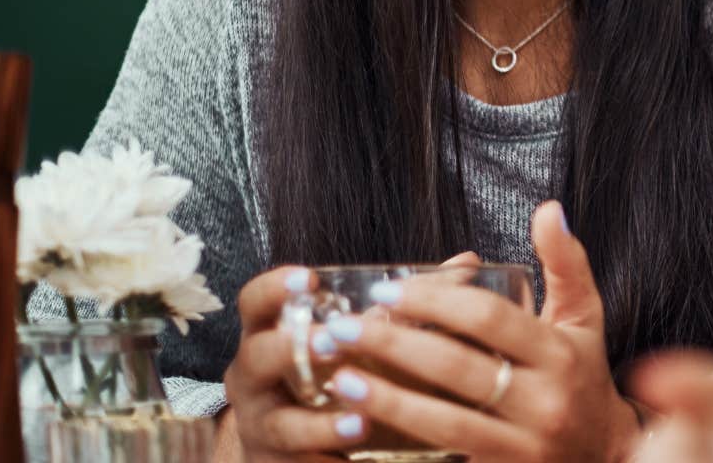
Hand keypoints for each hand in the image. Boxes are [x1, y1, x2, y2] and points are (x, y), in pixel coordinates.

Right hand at [221, 264, 375, 460]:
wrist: (293, 447)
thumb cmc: (325, 377)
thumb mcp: (344, 342)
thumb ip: (388, 312)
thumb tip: (459, 267)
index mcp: (267, 336)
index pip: (253, 304)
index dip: (273, 288)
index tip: (307, 277)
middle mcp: (253, 379)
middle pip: (257, 358)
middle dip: (292, 349)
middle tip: (334, 343)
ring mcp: (259, 424)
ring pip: (280, 425)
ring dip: (320, 425)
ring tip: (360, 424)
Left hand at [308, 201, 638, 461]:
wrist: (602, 456)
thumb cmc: (583, 376)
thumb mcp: (584, 317)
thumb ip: (566, 263)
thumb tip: (550, 210)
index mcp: (559, 354)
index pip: (490, 319)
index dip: (435, 301)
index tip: (389, 290)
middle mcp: (544, 402)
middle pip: (459, 369)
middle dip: (396, 346)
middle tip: (345, 328)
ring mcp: (521, 446)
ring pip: (445, 422)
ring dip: (388, 400)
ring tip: (341, 378)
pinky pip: (445, 455)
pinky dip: (402, 440)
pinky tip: (364, 426)